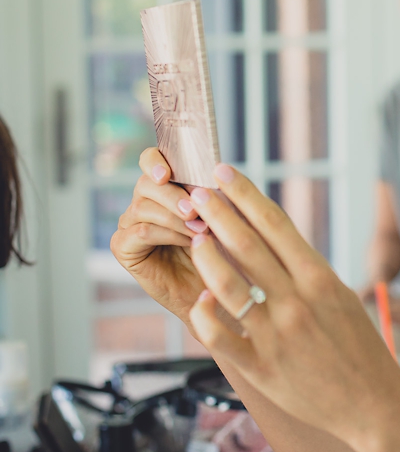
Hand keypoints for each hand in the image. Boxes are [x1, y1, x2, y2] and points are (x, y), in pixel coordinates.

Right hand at [110, 148, 210, 320]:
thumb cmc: (223, 251)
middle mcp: (144, 202)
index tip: (167, 173)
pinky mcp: (124, 247)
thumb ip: (214, 194)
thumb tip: (217, 172)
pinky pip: (140, 232)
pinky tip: (188, 243)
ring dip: (175, 218)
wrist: (218, 291)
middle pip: (147, 183)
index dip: (155, 161)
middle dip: (173, 195)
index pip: (151, 160)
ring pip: (144, 207)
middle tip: (196, 211)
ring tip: (201, 232)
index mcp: (167, 188)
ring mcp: (131, 224)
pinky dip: (166, 235)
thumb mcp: (223, 216)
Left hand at [180, 163, 399, 451]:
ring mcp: (277, 334)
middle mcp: (298, 301)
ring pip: (227, 285)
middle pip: (248, 246)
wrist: (374, 402)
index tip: (224, 173)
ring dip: (206, 256)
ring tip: (193, 237)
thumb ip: (306, 272)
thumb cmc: (358, 348)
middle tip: (195, 192)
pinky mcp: (262, 367)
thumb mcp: (341, 299)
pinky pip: (221, 335)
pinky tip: (199, 299)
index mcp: (321, 279)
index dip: (245, 195)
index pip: (276, 225)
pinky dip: (206, 314)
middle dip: (217, 213)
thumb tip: (272, 239)